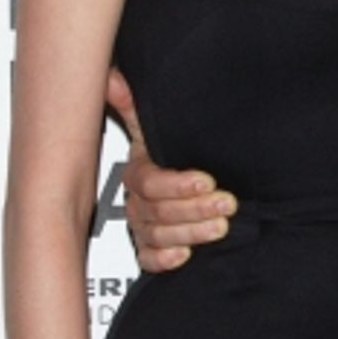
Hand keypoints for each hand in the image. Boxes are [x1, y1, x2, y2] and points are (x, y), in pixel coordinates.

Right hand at [107, 67, 236, 271]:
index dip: (177, 183)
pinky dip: (165, 260)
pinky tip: (185, 255)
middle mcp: (138, 202)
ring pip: (159, 236)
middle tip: (226, 203)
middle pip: (157, 211)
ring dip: (191, 232)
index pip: (149, 182)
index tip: (206, 180)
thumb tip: (112, 78)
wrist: (189, 184)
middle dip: (194, 208)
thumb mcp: (156, 128)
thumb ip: (134, 106)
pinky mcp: (151, 250)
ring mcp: (144, 227)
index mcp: (138, 173)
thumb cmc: (170, 153)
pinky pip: (149, 260)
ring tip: (220, 226)